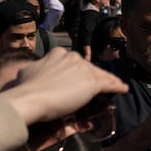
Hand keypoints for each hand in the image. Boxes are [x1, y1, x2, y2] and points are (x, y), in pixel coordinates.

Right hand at [3, 49, 127, 125]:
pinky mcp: (92, 83)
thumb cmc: (26, 87)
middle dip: (92, 75)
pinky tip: (123, 89)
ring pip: (100, 74)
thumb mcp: (28, 71)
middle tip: (94, 85)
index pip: (73, 61)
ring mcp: (84, 69)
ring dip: (109, 80)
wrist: (31, 98)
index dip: (76, 70)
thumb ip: (37, 68)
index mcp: (58, 53)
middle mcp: (73, 57)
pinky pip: (108, 84)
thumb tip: (34, 71)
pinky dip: (117, 86)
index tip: (77, 77)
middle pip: (88, 67)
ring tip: (116, 85)